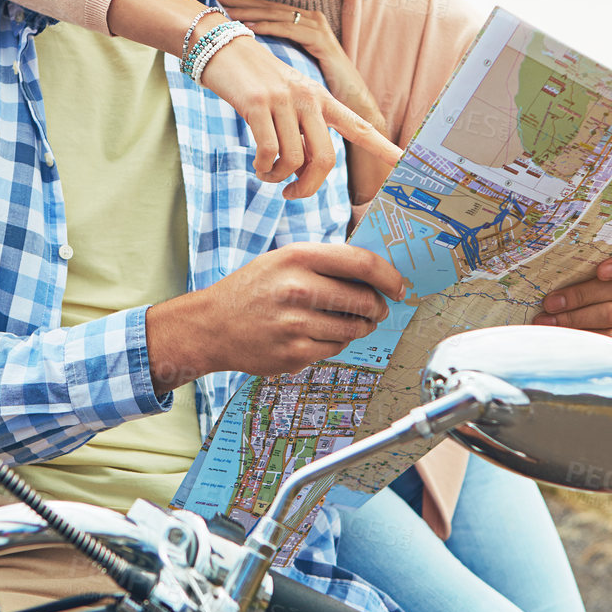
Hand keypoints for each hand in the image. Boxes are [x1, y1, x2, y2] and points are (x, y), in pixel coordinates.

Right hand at [147, 243, 406, 385]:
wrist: (211, 326)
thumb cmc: (252, 290)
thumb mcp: (283, 260)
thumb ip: (325, 262)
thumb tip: (376, 271)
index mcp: (298, 257)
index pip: (362, 264)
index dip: (389, 277)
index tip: (400, 286)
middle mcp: (297, 289)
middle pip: (364, 300)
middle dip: (378, 307)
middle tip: (376, 309)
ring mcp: (295, 324)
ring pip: (353, 329)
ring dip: (360, 327)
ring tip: (348, 322)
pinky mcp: (294, 354)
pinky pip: (335, 349)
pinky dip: (335, 344)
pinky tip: (319, 335)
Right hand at [198, 34, 400, 202]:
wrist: (221, 47)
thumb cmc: (255, 81)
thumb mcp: (287, 101)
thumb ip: (301, 131)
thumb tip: (303, 172)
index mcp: (321, 99)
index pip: (359, 126)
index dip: (384, 147)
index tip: (407, 162)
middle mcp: (308, 99)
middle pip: (324, 160)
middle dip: (308, 188)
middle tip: (290, 195)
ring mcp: (284, 101)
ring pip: (293, 161)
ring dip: (277, 178)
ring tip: (266, 174)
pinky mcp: (257, 104)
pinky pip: (268, 152)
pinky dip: (262, 168)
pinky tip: (257, 164)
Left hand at [212, 0, 383, 124]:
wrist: (349, 103)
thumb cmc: (318, 87)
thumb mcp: (291, 66)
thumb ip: (274, 55)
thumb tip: (244, 53)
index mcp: (301, 22)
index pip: (266, 9)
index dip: (242, 3)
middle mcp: (309, 19)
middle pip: (267, 7)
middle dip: (240, 1)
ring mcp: (316, 27)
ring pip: (276, 15)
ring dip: (249, 11)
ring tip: (226, 9)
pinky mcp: (320, 40)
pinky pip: (289, 30)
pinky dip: (268, 27)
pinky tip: (248, 27)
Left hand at [531, 239, 611, 340]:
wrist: (536, 325)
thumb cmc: (542, 286)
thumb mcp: (549, 269)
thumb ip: (558, 257)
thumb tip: (539, 243)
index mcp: (611, 262)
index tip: (601, 271)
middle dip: (582, 294)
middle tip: (550, 302)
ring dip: (575, 317)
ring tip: (546, 319)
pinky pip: (609, 338)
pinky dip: (581, 336)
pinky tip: (559, 336)